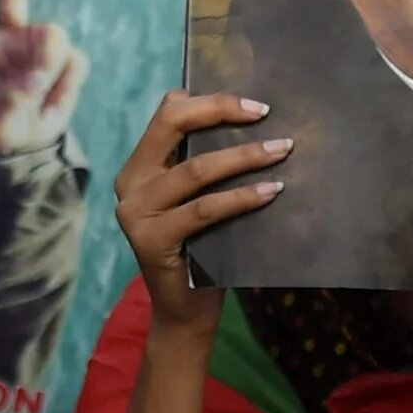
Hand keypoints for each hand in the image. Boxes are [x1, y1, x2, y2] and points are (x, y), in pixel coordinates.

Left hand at [0, 0, 88, 156]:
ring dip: (53, 66)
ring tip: (41, 93)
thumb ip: (12, 99)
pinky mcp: (62, 58)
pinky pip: (75, 63)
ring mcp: (35, 45)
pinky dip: (68, 84)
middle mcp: (6, 38)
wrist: (23, 142)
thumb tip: (39, 76)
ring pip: (54, 39)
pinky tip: (54, 98)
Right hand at [112, 91, 284, 342]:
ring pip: (195, 169)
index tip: (256, 106)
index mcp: (139, 166)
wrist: (185, 312)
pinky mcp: (152, 240)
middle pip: (171, 125)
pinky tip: (271, 192)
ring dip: (244, 157)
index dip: (210, 101)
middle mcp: (130, 183)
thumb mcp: (199, 199)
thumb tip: (259, 127)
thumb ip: (207, 167)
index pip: (167, 113)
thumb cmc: (202, 249)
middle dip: (220, 111)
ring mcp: (136, 212)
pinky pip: (204, 210)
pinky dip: (241, 198)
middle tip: (266, 114)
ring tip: (282, 150)